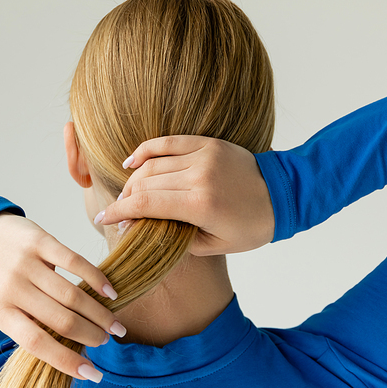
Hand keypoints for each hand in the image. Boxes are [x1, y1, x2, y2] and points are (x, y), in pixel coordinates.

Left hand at [0, 211, 125, 379]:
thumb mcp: (2, 308)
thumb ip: (29, 325)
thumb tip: (67, 350)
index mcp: (0, 312)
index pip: (36, 343)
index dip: (66, 361)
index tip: (92, 374)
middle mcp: (12, 288)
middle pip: (62, 320)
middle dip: (91, 335)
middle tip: (106, 341)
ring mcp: (26, 264)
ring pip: (72, 296)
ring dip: (100, 314)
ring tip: (114, 325)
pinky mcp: (40, 241)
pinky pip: (75, 262)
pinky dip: (97, 280)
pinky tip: (111, 293)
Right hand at [95, 136, 274, 254]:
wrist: (282, 196)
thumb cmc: (250, 227)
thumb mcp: (213, 245)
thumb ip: (175, 238)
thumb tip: (143, 230)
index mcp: (201, 204)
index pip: (146, 204)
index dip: (120, 212)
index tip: (104, 220)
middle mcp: (199, 176)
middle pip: (145, 183)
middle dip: (125, 199)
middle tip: (118, 213)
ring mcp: (203, 155)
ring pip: (153, 164)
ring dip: (133, 180)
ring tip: (126, 195)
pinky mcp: (208, 143)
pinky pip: (168, 143)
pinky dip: (145, 151)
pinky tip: (131, 163)